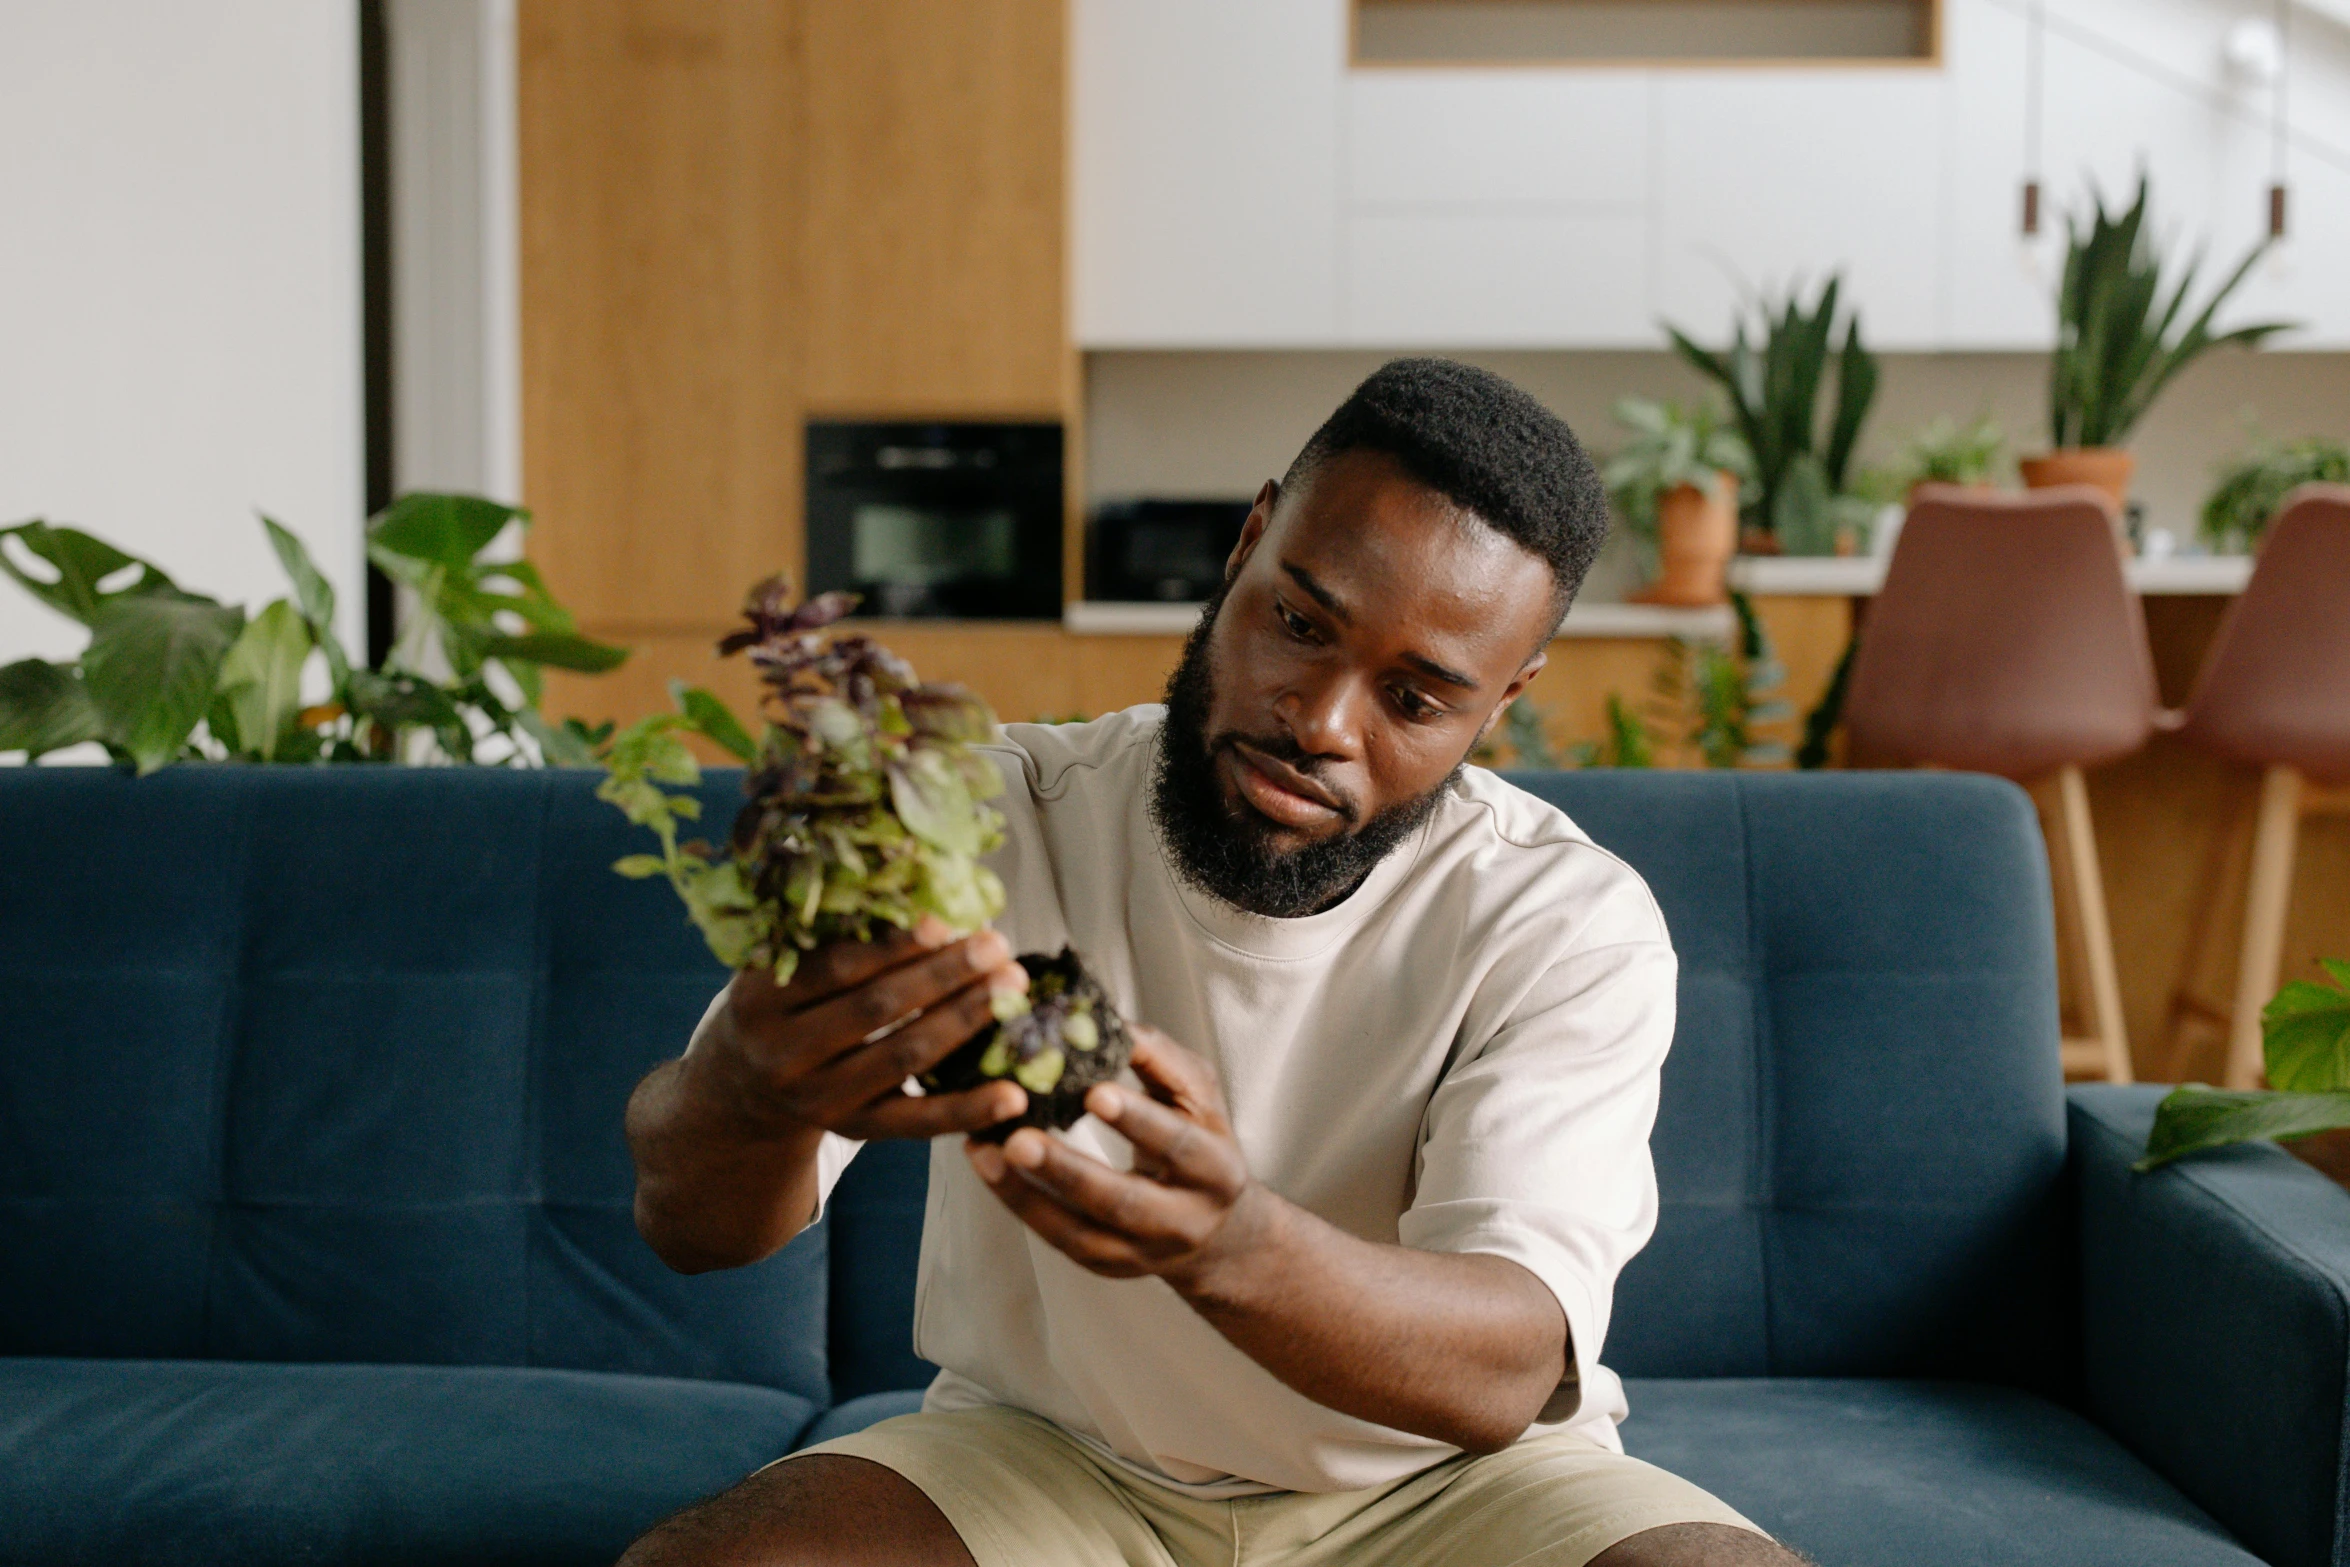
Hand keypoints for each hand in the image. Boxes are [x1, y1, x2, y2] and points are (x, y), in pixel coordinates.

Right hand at [694, 916, 1031, 1141]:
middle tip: (997, 945)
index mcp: (759, 998)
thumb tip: (924, 890)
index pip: (836, 966)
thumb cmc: (781, 1003)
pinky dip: (968, 1109)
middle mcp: (781, 1053)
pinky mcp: (851, 1131)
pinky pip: (916, 1121)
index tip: (946, 920)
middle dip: (944, 975)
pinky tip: (1012, 1095)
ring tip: (1011, 989)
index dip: (895, 944)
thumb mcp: (781, 965)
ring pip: (902, 1059)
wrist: (741, 1087)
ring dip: (964, 1022)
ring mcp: (816, 1099)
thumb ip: (830, 932)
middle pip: (875, 1009)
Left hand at [965, 1027, 1275, 1293]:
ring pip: (1079, 1233)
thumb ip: (1159, 1059)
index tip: (1093, 1092)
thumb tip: (1106, 1020)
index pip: (1177, 1145)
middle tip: (1018, 1137)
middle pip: (1122, 1203)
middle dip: (1068, 1170)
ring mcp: (1140, 1254)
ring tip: (984, 1152)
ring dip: (1026, 1194)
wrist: (1215, 1230)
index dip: (1137, 1121)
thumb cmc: (1200, 1141)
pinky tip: (988, 1167)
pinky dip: (1018, 1203)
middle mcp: (1182, 1222)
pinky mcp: (1103, 1264)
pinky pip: (1056, 1239)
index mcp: (1215, 1171)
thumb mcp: (1197, 1097)